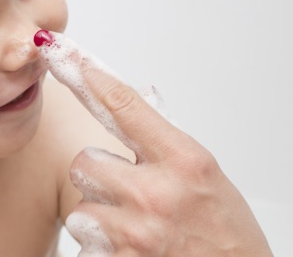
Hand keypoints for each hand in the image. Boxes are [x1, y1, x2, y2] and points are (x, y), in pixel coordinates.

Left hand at [39, 34, 272, 255]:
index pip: (124, 106)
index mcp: (183, 160)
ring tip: (138, 227)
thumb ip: (166, 138)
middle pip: (85, 161)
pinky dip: (102, 247)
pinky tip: (133, 250)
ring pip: (81, 206)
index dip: (89, 76)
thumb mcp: (206, 175)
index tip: (65, 55)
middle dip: (100, 175)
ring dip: (101, 216)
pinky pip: (85, 242)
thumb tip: (143, 97)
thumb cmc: (228, 233)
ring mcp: (136, 232)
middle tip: (130, 192)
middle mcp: (156, 193)